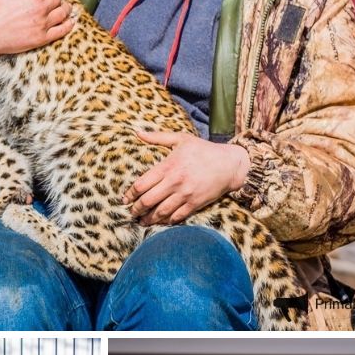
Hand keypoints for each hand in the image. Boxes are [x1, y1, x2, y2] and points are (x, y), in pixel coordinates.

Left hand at [123, 131, 250, 224]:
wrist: (230, 164)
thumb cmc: (203, 150)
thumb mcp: (181, 139)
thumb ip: (158, 137)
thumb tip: (138, 132)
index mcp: (168, 166)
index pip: (142, 184)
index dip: (130, 194)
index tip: (124, 199)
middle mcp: (175, 182)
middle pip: (148, 200)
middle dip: (136, 209)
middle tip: (131, 212)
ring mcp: (185, 194)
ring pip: (161, 211)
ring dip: (149, 219)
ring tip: (142, 221)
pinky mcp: (195, 203)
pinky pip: (177, 216)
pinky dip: (166, 221)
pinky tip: (160, 222)